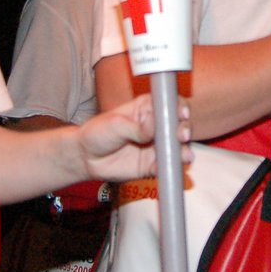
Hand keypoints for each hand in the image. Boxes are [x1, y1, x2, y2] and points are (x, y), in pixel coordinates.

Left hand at [77, 93, 192, 181]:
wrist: (85, 157)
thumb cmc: (98, 133)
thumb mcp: (116, 124)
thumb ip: (136, 127)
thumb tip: (154, 125)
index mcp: (147, 109)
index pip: (169, 104)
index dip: (179, 107)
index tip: (181, 113)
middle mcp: (155, 126)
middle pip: (178, 125)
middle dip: (184, 129)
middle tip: (182, 135)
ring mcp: (155, 146)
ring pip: (177, 147)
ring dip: (184, 150)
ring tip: (183, 155)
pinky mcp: (152, 164)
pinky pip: (165, 166)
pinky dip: (171, 167)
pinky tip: (173, 167)